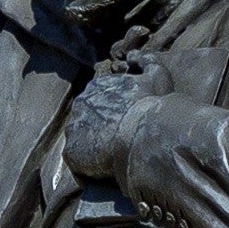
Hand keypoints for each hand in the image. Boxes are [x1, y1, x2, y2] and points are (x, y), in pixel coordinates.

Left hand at [61, 58, 161, 197]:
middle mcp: (80, 104)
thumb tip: (132, 58)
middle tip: (119, 142)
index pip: (101, 100)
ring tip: (112, 157)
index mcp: (96, 87)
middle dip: (101, 128)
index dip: (114, 113)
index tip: (126, 123)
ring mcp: (74, 129)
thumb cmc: (149, 106)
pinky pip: (79, 161)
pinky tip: (104, 169)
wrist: (139, 135)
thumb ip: (147, 62)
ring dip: (94, 146)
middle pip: (90, 119)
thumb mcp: (157, 76)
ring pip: (83, 138)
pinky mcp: (72, 152)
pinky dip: (89, 165)